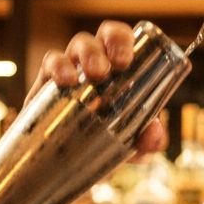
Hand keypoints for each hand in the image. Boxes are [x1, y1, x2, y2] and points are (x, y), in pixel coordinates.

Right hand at [24, 20, 166, 154]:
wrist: (67, 166)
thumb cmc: (104, 147)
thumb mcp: (132, 149)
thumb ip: (148, 142)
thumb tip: (156, 132)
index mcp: (118, 71)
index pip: (123, 42)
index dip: (125, 40)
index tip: (128, 59)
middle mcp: (95, 64)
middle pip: (102, 36)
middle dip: (112, 40)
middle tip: (119, 63)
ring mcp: (72, 71)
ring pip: (78, 45)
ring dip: (88, 52)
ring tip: (95, 73)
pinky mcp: (47, 85)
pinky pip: (50, 63)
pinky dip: (58, 66)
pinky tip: (65, 80)